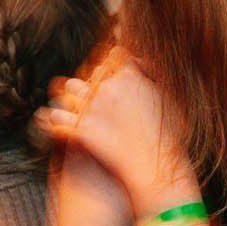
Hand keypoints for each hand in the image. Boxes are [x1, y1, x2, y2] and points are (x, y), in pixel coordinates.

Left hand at [37, 53, 196, 209]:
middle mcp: (108, 87)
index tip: (113, 70)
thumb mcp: (169, 99)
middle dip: (94, 79)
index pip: (114, 55)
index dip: (113, 62)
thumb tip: (140, 62)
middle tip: (99, 91)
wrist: (157, 170)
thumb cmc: (169, 138)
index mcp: (130, 76)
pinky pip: (58, 118)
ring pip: (70, 88)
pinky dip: (57, 120)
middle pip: (91, 70)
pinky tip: (61, 125)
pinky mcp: (81, 130)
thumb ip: (153, 74)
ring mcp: (92, 108)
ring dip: (73, 94)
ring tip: (78, 105)